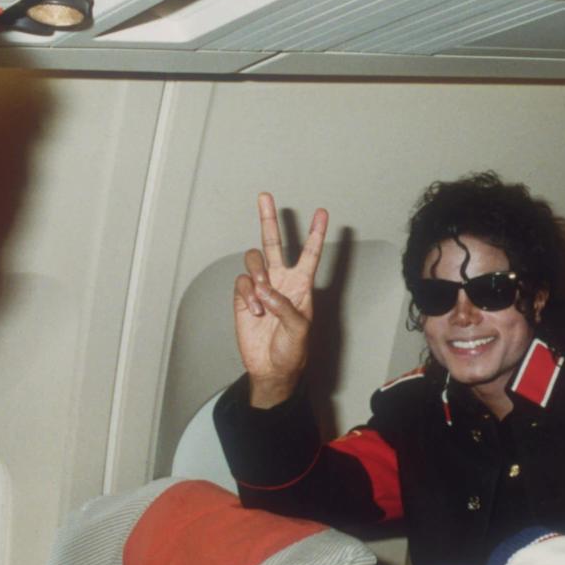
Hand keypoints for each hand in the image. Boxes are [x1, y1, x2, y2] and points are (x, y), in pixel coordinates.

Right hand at [232, 192, 327, 407]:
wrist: (270, 368)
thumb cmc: (292, 350)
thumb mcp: (299, 330)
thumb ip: (286, 308)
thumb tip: (265, 289)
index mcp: (301, 285)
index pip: (310, 253)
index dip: (316, 233)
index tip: (322, 212)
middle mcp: (281, 280)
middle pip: (274, 243)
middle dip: (269, 219)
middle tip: (265, 196)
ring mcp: (261, 287)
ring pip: (254, 259)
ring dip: (258, 274)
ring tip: (263, 294)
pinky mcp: (244, 297)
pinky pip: (242, 282)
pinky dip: (248, 294)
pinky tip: (256, 312)